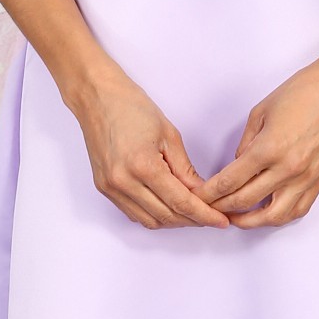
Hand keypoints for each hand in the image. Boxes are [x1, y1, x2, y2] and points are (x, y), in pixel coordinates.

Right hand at [67, 64, 232, 230]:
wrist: (97, 98)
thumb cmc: (132, 108)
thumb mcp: (169, 135)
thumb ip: (186, 170)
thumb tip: (201, 194)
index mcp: (143, 165)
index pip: (181, 202)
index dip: (204, 215)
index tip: (221, 221)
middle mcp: (124, 182)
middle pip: (166, 216)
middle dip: (192, 220)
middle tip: (211, 215)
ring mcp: (111, 188)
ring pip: (149, 221)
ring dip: (173, 221)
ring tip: (192, 212)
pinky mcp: (104, 189)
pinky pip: (133, 213)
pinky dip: (154, 215)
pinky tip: (168, 206)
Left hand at [197, 50, 318, 226]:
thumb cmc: (304, 92)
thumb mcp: (261, 112)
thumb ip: (246, 143)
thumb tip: (238, 166)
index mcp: (269, 148)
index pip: (230, 181)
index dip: (210, 193)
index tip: (200, 196)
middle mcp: (289, 168)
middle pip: (246, 201)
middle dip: (222, 208)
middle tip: (210, 209)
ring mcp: (307, 177)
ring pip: (274, 215)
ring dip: (251, 222)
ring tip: (237, 219)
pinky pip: (298, 209)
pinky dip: (280, 216)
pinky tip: (268, 214)